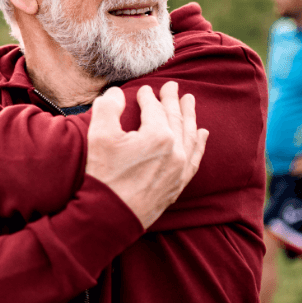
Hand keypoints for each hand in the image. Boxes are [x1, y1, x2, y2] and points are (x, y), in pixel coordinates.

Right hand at [86, 81, 208, 228]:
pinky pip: (195, 158)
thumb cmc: (104, 175)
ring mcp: (180, 168)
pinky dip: (199, 143)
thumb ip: (108, 107)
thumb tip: (117, 93)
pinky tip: (201, 134)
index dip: (149, 97)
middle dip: (173, 100)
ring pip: (189, 135)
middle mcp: (175, 150)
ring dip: (189, 116)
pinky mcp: (179, 184)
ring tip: (190, 101)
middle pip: (175, 118)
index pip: (155, 109)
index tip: (144, 90)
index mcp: (158, 135)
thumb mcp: (99, 135)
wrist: (110, 216)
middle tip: (173, 86)